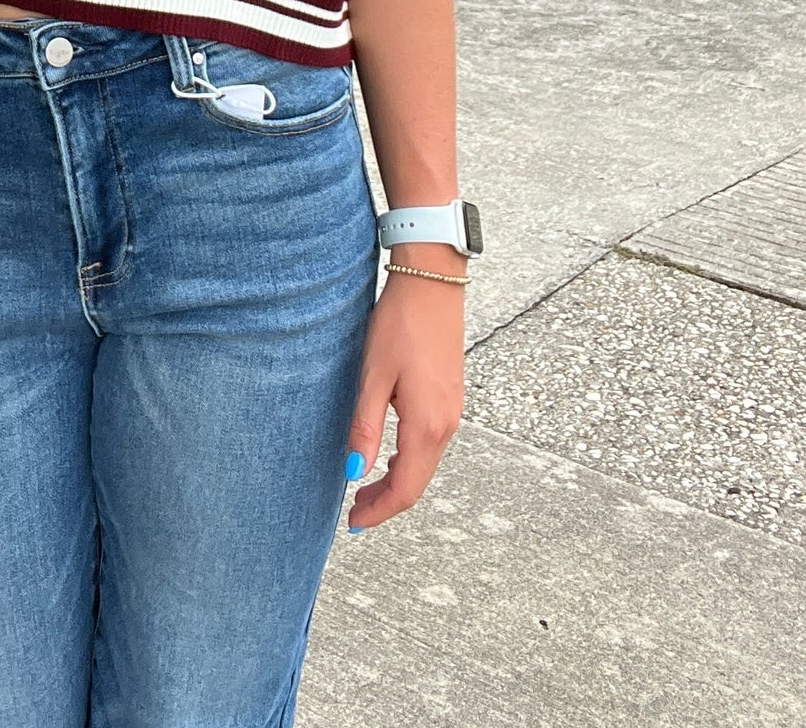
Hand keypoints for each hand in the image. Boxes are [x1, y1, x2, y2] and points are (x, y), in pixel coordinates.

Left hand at [343, 265, 465, 531]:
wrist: (432, 283)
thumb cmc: (400, 324)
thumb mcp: (373, 376)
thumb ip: (364, 427)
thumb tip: (353, 472)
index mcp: (426, 424)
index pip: (405, 488)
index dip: (380, 511)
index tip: (354, 523)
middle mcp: (446, 424)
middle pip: (418, 481)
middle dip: (387, 501)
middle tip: (355, 512)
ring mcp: (452, 411)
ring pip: (425, 463)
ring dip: (398, 481)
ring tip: (365, 487)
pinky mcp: (450, 397)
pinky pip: (431, 443)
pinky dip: (409, 459)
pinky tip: (389, 455)